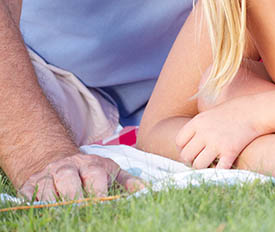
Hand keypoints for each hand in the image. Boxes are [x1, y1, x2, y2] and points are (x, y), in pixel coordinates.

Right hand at [19, 151, 145, 201]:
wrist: (56, 161)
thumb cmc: (89, 172)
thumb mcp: (109, 171)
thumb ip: (126, 181)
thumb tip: (145, 190)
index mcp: (90, 165)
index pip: (95, 175)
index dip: (97, 190)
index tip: (101, 203)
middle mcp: (67, 168)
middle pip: (68, 181)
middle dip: (74, 197)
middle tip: (80, 210)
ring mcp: (46, 176)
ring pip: (46, 189)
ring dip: (52, 203)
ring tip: (61, 215)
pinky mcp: (29, 185)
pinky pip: (28, 196)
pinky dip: (33, 205)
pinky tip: (42, 213)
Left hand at [176, 99, 261, 169]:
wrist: (258, 110)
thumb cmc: (237, 109)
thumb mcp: (213, 111)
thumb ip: (200, 125)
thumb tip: (190, 141)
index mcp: (198, 121)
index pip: (180, 141)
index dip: (185, 147)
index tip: (194, 149)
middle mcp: (204, 133)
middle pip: (186, 155)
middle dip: (192, 159)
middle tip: (201, 158)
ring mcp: (217, 143)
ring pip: (198, 165)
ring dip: (203, 166)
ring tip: (211, 163)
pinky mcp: (230, 151)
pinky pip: (217, 169)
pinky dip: (218, 171)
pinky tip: (223, 166)